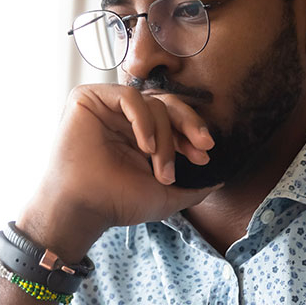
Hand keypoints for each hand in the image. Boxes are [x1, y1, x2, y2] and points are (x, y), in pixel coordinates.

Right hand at [16, 85, 218, 260]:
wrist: (84, 208)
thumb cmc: (117, 203)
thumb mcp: (166, 197)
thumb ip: (194, 188)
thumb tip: (221, 179)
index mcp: (140, 136)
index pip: (174, 121)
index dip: (192, 134)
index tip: (205, 155)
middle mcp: (125, 119)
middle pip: (168, 105)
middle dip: (190, 126)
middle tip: (202, 146)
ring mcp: (107, 107)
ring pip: (152, 104)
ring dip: (164, 138)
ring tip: (160, 168)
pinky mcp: (88, 99)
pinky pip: (129, 96)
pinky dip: (143, 120)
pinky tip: (145, 146)